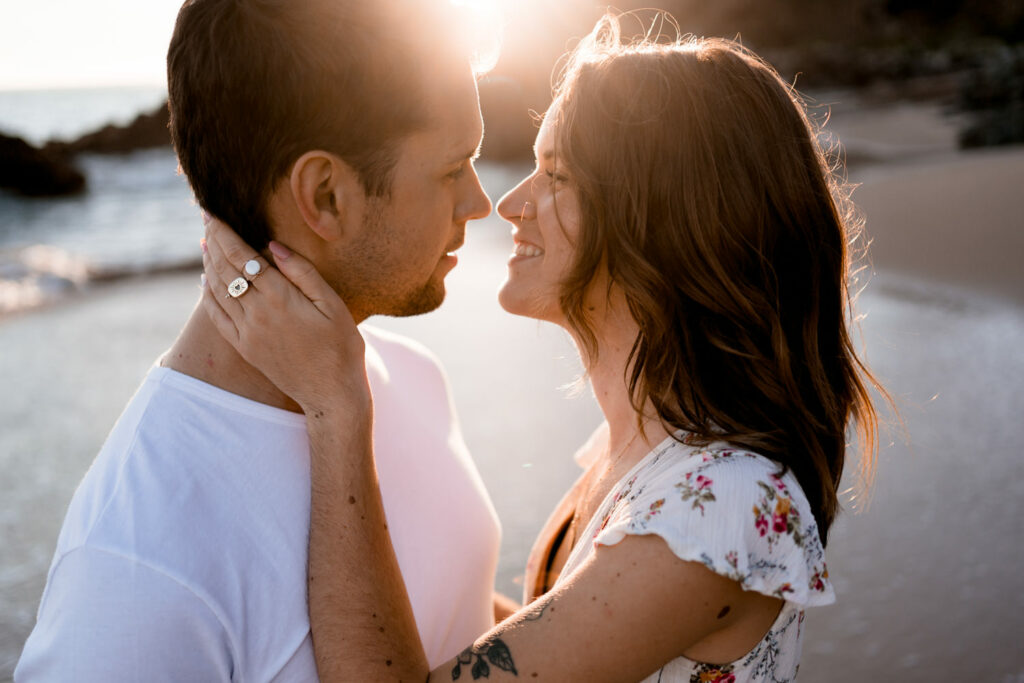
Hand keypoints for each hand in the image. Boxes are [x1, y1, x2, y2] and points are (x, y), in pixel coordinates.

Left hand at [200, 216, 368, 414]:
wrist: (331, 394)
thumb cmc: (341, 347)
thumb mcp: (332, 305)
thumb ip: (303, 273)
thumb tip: (273, 246)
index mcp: (280, 298)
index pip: (242, 257)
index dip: (225, 234)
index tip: (212, 214)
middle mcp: (257, 314)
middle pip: (225, 270)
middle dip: (213, 242)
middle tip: (206, 221)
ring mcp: (247, 333)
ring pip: (217, 291)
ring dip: (209, 264)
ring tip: (205, 244)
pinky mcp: (245, 348)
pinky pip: (217, 317)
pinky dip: (207, 296)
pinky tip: (206, 282)